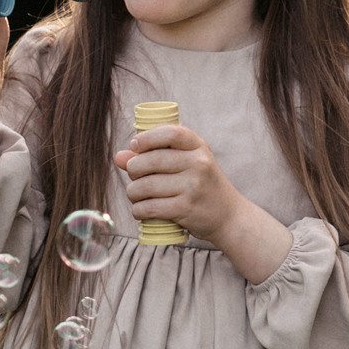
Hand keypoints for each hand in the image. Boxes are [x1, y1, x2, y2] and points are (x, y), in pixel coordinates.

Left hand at [116, 119, 246, 244]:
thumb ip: (154, 156)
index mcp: (199, 147)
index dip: (147, 137)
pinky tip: (139, 210)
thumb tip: (119, 157)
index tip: (134, 145)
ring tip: (136, 195)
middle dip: (133, 169)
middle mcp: (198, 164)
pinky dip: (138, 210)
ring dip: (133, 192)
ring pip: (146, 186)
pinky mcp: (186, 209)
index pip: (171, 133)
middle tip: (134, 177)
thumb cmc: (201, 186)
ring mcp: (193, 187)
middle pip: (151, 160)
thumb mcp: (187, 164)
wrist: (228, 216)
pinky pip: (150, 207)